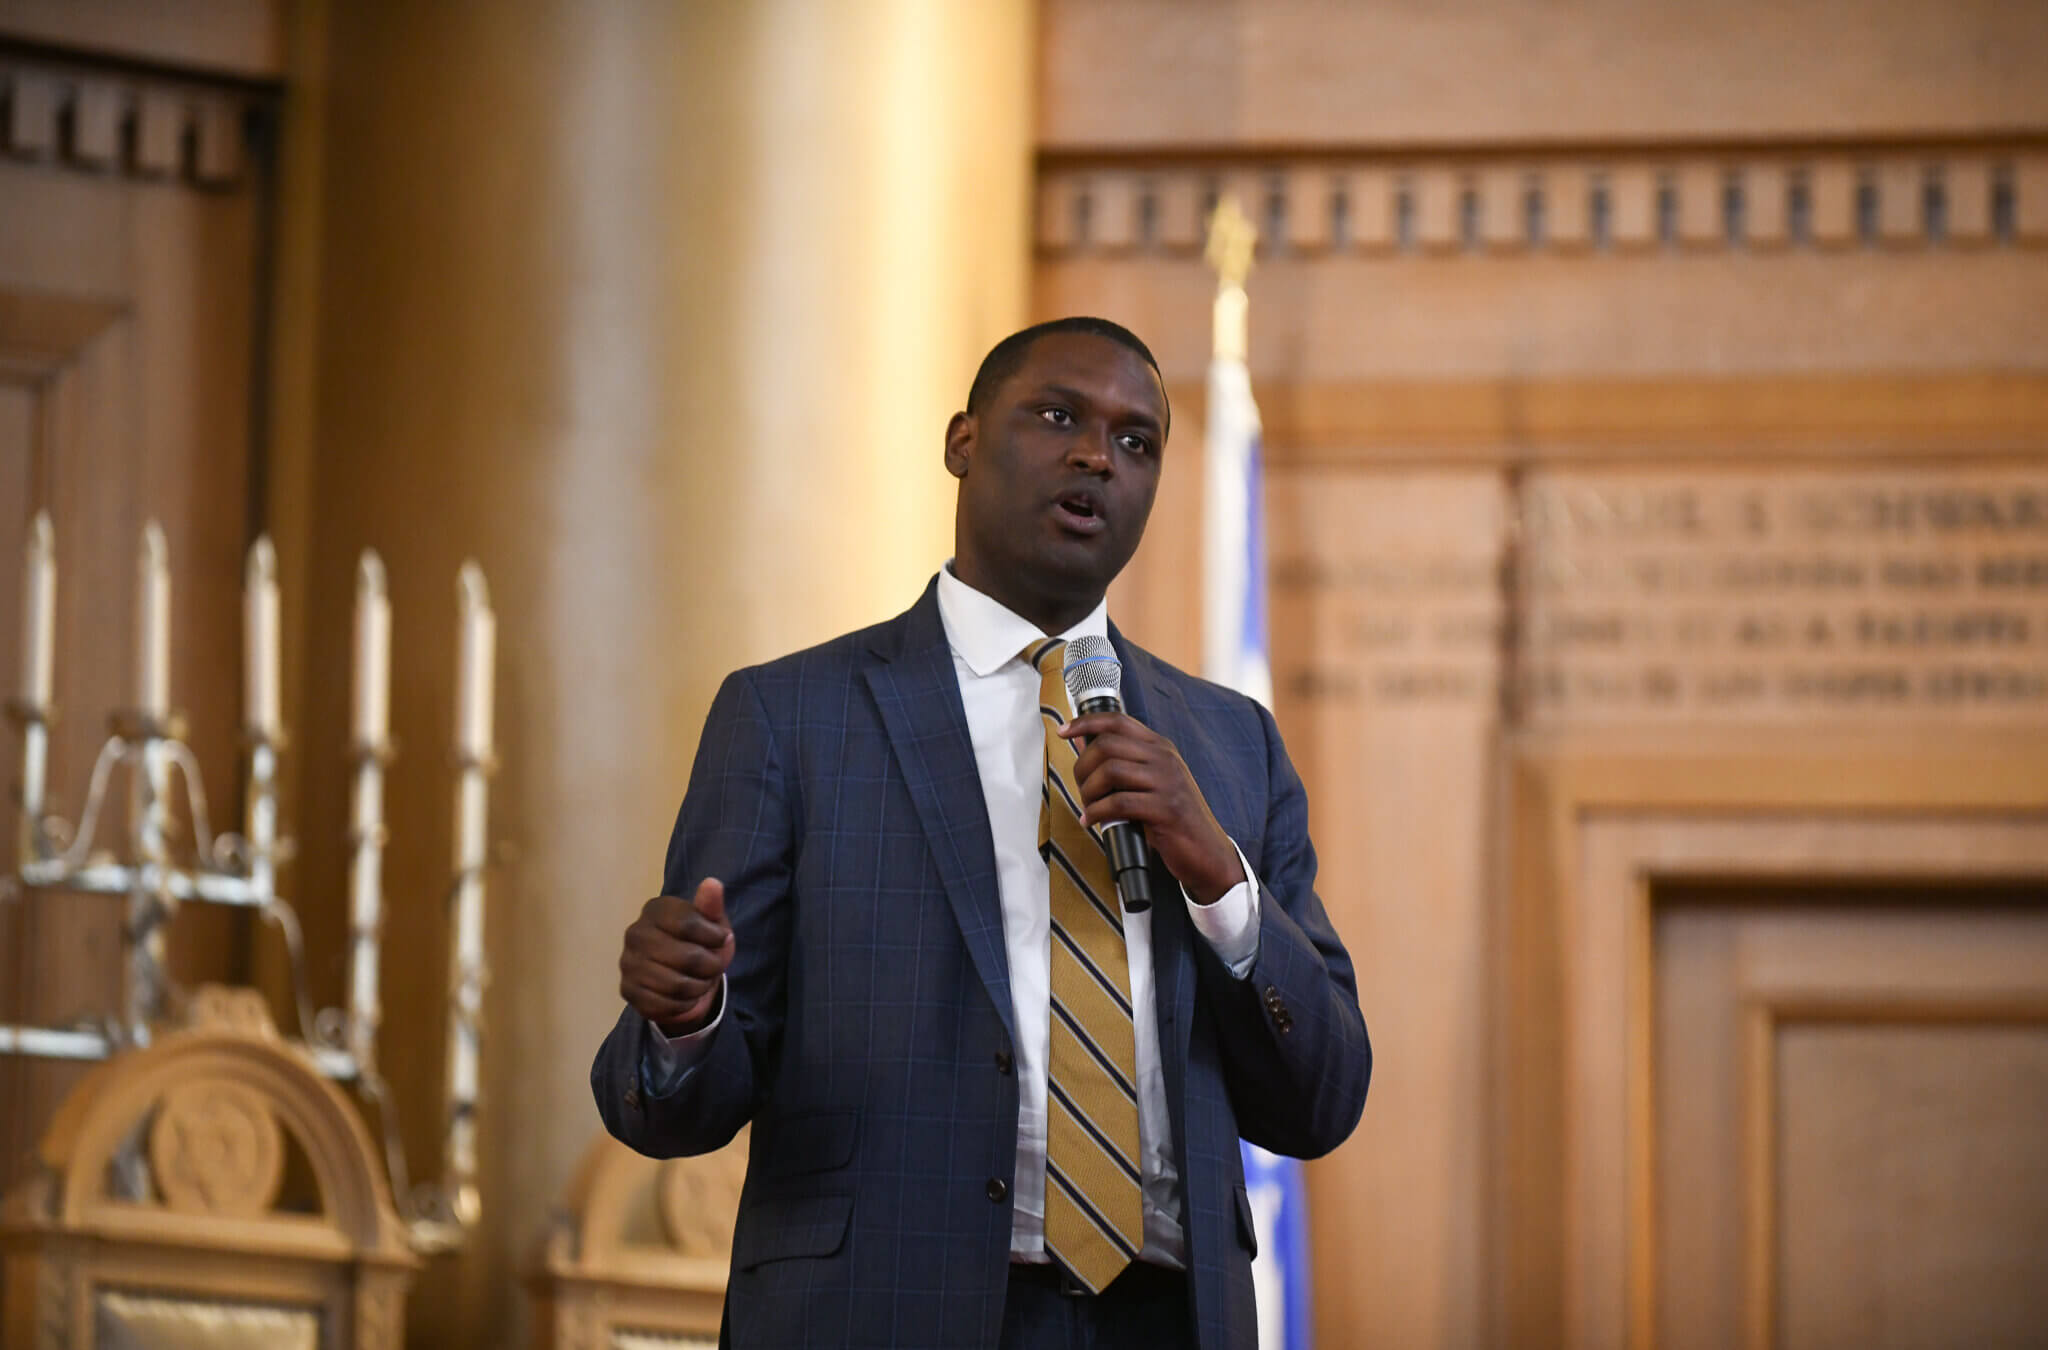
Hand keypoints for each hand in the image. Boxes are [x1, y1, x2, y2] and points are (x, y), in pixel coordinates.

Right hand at [618, 878, 734, 1036]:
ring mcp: (628, 963)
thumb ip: (711, 906)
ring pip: (676, 984)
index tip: (722, 939)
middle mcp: (635, 933)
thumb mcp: (713, 923)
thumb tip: (713, 883)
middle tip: (714, 966)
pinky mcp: (627, 990)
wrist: (686, 976)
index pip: (689, 924)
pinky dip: (684, 1005)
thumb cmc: (701, 943)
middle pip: (687, 957)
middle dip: (710, 967)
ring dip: (698, 988)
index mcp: (656, 909)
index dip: (714, 937)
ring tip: (700, 981)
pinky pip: (664, 1005)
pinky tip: (686, 997)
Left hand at [1058, 713, 1244, 904]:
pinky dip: (1098, 812)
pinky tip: (1094, 821)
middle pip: (1107, 744)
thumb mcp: (1155, 782)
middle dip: (1083, 767)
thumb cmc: (1174, 819)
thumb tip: (1085, 748)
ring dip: (1089, 791)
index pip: (1118, 721)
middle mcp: (1165, 758)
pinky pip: (1119, 803)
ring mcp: (1167, 782)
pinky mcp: (1166, 809)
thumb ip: (1127, 764)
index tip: (1064, 732)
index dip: (1086, 723)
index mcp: (1161, 748)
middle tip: (1081, 788)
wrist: (1208, 851)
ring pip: (1110, 771)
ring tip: (1089, 807)